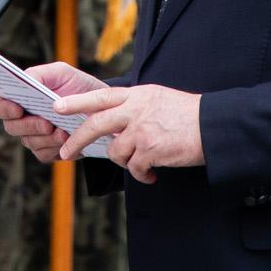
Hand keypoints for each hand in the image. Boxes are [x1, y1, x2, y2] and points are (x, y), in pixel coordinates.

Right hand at [0, 62, 106, 163]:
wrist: (102, 107)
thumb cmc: (78, 86)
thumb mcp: (61, 72)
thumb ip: (39, 74)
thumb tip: (25, 81)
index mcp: (19, 97)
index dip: (2, 108)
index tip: (17, 108)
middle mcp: (22, 118)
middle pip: (10, 127)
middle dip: (29, 126)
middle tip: (47, 123)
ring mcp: (33, 136)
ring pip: (29, 142)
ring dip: (46, 138)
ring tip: (63, 132)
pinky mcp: (47, 151)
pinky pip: (43, 154)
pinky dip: (55, 148)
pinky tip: (67, 140)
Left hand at [51, 84, 206, 183]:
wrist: (214, 126)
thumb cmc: (189, 115)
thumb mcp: (159, 98)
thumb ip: (136, 106)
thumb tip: (115, 121)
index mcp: (137, 95)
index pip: (99, 96)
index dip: (76, 102)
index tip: (56, 107)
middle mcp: (136, 110)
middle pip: (96, 124)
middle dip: (78, 140)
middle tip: (66, 152)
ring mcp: (141, 130)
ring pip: (116, 152)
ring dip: (126, 162)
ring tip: (143, 163)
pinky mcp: (150, 150)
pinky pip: (135, 168)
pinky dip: (142, 175)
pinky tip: (153, 173)